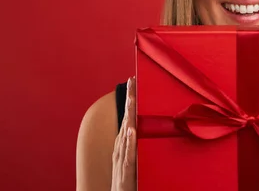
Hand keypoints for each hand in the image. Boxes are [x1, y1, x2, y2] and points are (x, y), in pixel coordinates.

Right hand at [111, 76, 136, 190]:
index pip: (128, 115)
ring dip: (128, 115)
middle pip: (126, 118)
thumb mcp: (132, 155)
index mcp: (124, 141)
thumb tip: (137, 125)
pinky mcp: (125, 169)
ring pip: (125, 131)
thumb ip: (134, 141)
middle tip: (132, 80)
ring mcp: (122, 156)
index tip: (133, 81)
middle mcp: (121, 146)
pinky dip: (129, 141)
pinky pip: (128, 153)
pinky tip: (131, 130)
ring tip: (131, 98)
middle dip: (128, 99)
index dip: (130, 99)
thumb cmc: (126, 177)